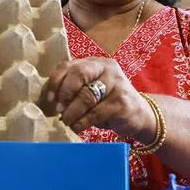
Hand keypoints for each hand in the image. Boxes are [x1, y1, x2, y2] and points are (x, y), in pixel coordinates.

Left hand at [43, 57, 157, 142]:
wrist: (140, 115)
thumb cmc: (108, 103)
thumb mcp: (91, 90)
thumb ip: (74, 89)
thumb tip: (51, 102)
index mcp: (95, 63)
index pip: (69, 65)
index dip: (55, 82)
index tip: (49, 99)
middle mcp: (107, 69)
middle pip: (78, 74)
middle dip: (64, 94)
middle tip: (58, 110)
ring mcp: (117, 84)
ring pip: (86, 96)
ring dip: (72, 112)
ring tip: (67, 122)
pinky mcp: (121, 103)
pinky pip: (95, 113)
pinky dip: (82, 122)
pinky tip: (78, 127)